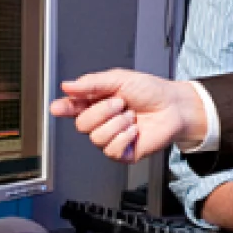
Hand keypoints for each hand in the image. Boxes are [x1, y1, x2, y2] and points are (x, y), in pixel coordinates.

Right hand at [49, 69, 206, 162]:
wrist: (174, 107)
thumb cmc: (151, 91)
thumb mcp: (120, 79)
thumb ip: (92, 83)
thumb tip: (68, 86)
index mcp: (97, 102)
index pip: (72, 107)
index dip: (63, 108)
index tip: (57, 107)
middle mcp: (102, 121)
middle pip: (81, 124)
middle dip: (102, 111)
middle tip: (120, 103)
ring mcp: (112, 138)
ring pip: (96, 138)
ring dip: (117, 124)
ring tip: (131, 116)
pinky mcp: (123, 153)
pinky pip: (111, 150)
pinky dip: (125, 137)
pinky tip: (135, 130)